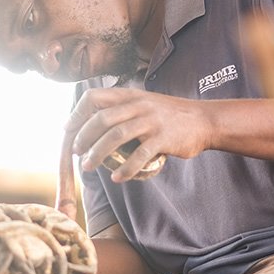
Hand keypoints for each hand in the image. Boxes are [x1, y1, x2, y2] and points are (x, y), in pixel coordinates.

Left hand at [66, 88, 213, 180]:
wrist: (205, 120)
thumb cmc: (171, 116)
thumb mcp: (146, 103)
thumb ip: (124, 109)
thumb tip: (97, 123)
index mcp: (130, 95)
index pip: (94, 97)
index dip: (77, 113)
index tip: (69, 130)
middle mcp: (138, 105)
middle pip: (101, 118)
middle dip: (84, 137)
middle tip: (76, 153)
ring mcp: (151, 121)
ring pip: (115, 136)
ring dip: (98, 154)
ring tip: (88, 168)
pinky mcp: (163, 139)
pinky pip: (139, 155)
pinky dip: (125, 169)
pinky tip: (117, 178)